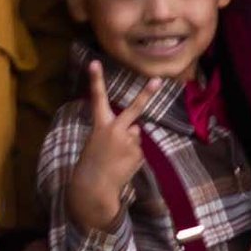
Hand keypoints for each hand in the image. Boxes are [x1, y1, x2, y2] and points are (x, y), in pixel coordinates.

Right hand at [61, 61, 162, 237]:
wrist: (94, 188)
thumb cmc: (92, 164)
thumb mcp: (97, 142)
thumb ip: (116, 132)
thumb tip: (137, 129)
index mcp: (100, 125)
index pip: (97, 98)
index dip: (96, 79)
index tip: (94, 62)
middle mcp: (116, 129)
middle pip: (135, 109)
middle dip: (147, 94)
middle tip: (158, 80)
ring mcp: (129, 142)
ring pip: (135, 136)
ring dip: (129, 145)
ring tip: (116, 159)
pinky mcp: (138, 154)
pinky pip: (138, 150)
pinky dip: (132, 157)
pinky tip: (122, 165)